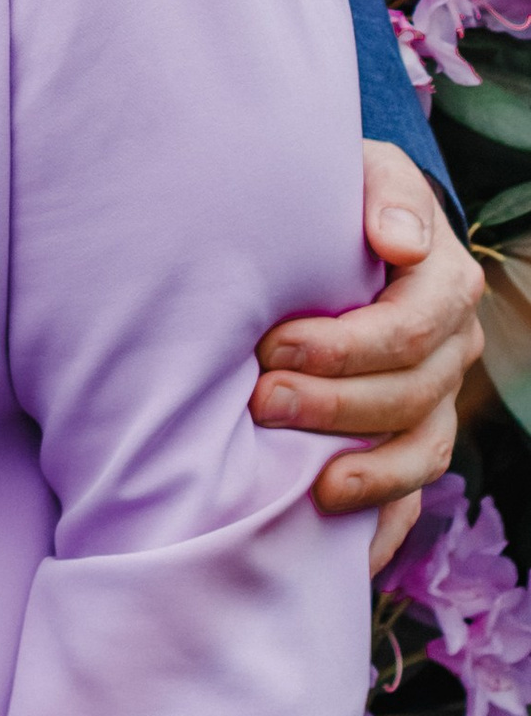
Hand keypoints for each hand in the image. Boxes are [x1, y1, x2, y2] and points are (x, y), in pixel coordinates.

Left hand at [253, 143, 483, 568]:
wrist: (341, 220)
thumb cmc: (338, 194)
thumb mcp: (360, 169)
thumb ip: (382, 195)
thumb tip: (398, 241)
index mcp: (444, 280)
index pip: (408, 330)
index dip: (343, 347)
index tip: (272, 345)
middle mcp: (454, 344)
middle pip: (411, 394)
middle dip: (336, 405)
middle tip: (263, 403)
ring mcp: (439, 394)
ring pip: (422, 449)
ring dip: (367, 471)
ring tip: (311, 483)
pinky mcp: (415, 433)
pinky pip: (415, 492)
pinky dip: (386, 521)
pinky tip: (345, 546)